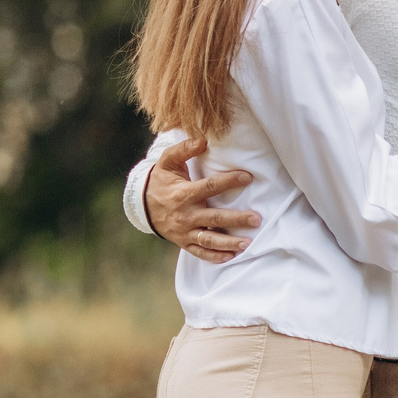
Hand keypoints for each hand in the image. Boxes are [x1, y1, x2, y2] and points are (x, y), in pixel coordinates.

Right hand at [147, 138, 261, 263]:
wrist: (141, 206)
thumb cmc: (160, 181)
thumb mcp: (167, 162)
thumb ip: (183, 149)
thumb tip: (203, 140)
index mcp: (183, 193)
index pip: (209, 187)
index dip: (229, 181)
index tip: (248, 177)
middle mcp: (185, 214)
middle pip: (214, 218)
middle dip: (236, 219)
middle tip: (256, 219)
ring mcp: (184, 231)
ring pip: (209, 239)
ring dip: (228, 243)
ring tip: (248, 244)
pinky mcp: (184, 242)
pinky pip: (200, 252)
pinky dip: (215, 257)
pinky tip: (232, 257)